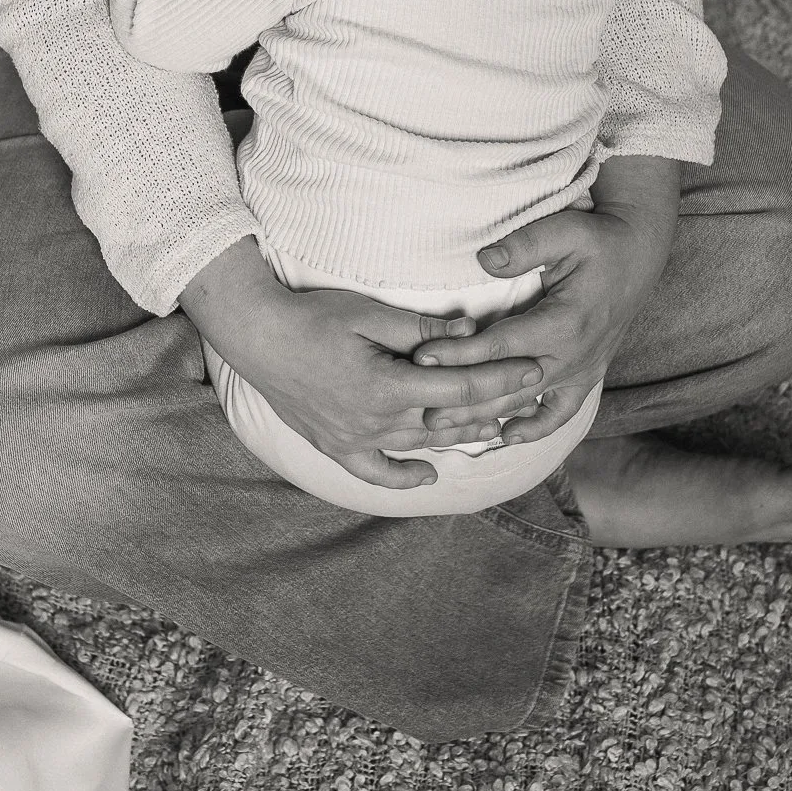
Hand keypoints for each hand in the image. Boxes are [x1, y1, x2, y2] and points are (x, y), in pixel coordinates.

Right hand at [179, 238, 544, 489]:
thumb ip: (422, 329)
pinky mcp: (335, 446)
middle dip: (492, 409)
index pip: (459, 388)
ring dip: (459, 437)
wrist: (257, 337)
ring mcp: (354, 440)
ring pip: (421, 445)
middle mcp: (375, 422)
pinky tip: (429, 475)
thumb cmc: (314, 317)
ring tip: (495, 427)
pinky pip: (376, 472)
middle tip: (526, 397)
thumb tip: (471, 333)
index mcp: (387, 387)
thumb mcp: (370, 313)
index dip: (501, 380)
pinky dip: (404, 476)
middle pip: (448, 421)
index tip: (533, 371)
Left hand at [413, 157, 681, 445]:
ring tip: (449, 429)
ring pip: (529, 405)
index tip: (423, 357)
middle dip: (466, 399)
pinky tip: (506, 436)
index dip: (461, 353)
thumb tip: (485, 260)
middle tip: (425, 411)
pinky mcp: (586, 374)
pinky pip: (561, 412)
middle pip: (511, 385)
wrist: (637, 254)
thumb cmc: (599, 240)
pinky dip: (535, 428)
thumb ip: (526, 246)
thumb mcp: (567, 230)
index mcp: (566, 322)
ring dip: (488, 418)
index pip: (503, 344)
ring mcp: (582, 369)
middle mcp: (575, 354)